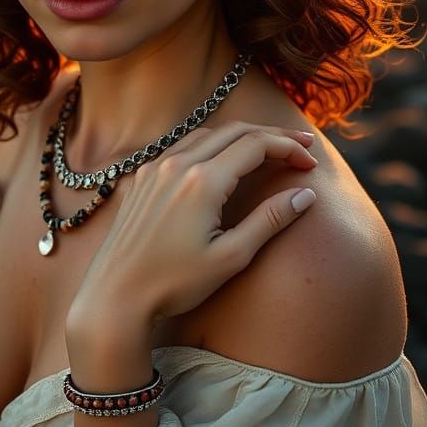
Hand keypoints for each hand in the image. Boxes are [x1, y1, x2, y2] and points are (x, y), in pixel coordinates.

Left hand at [67, 121, 317, 334]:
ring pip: (207, 134)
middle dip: (272, 135)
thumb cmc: (174, 284)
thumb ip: (270, 220)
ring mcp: (155, 168)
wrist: (115, 296)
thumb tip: (305, 194)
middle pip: (234, 130)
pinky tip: (223, 159)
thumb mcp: (231, 256)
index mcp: (203, 180)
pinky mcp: (141, 178)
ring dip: (241, 136)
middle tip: (302, 145)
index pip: (256, 144)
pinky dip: (212, 145)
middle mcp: (177, 164)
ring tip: (269, 149)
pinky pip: (182, 147)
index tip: (311, 162)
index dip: (288, 147)